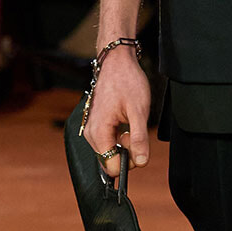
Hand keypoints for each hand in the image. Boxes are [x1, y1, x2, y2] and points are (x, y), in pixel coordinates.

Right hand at [82, 46, 151, 169]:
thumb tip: (141, 162)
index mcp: (99, 132)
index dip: (128, 161)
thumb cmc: (127, 82)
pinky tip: (124, 122)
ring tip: (129, 122)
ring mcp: (91, 129)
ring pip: (109, 152)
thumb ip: (139, 139)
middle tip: (133, 129)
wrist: (116, 63)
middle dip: (126, 152)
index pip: (111, 167)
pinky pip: (107, 142)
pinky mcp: (95, 126)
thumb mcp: (139, 111)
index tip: (136, 145)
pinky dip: (118, 137)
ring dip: (123, 144)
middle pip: (110, 161)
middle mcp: (90, 134)